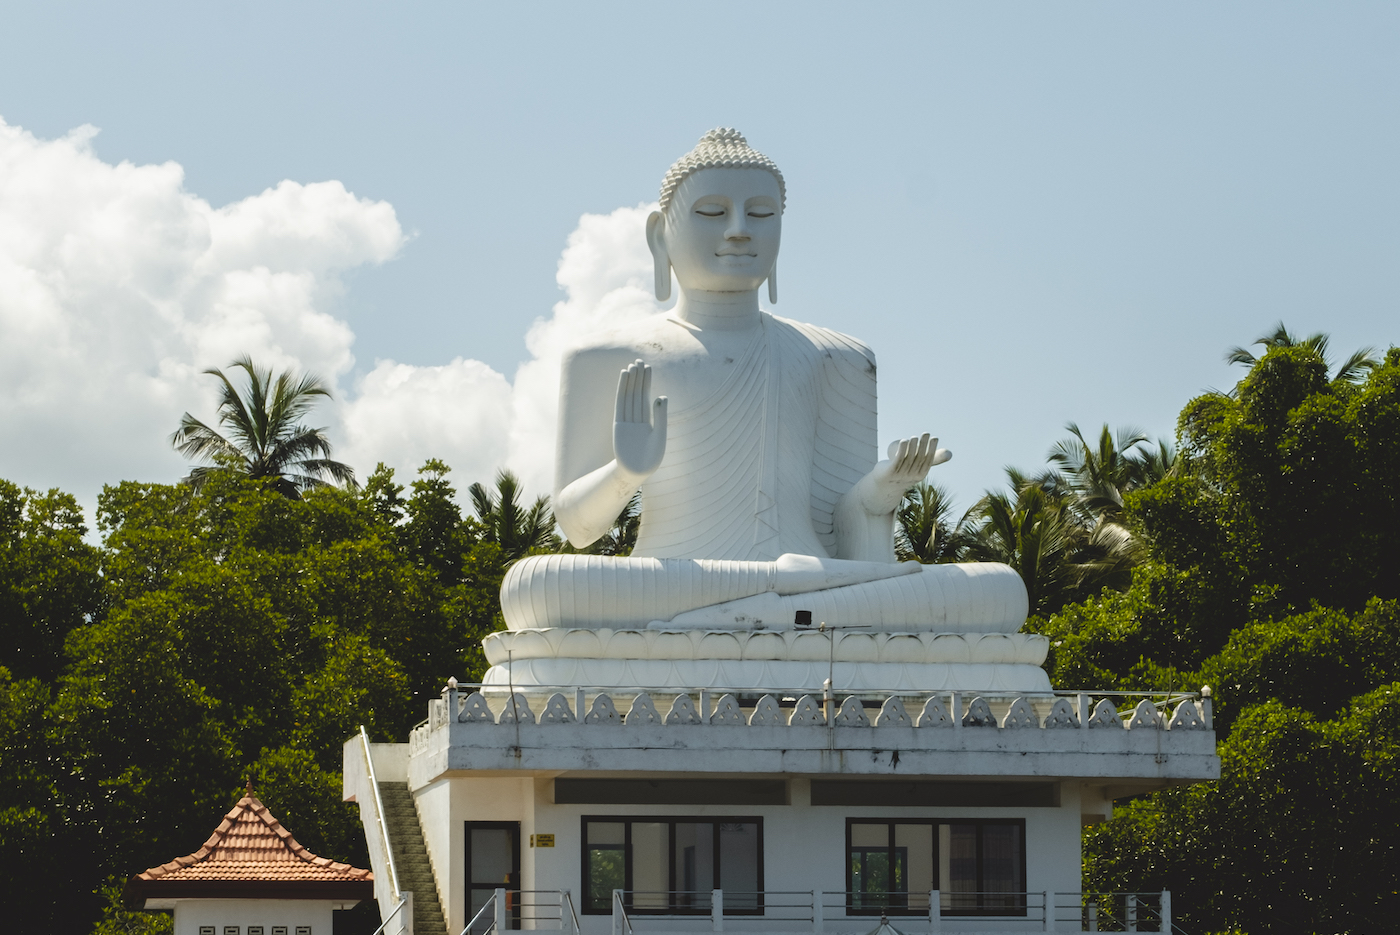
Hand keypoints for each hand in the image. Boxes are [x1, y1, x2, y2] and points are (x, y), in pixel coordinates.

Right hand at [612, 359, 667, 478]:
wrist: (636, 472)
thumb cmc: (650, 458)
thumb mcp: (660, 435)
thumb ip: (661, 417)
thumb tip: (661, 396)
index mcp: (648, 421)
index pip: (647, 397)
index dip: (647, 382)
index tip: (648, 367)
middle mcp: (637, 418)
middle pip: (637, 393)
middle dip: (639, 378)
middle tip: (639, 360)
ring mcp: (627, 420)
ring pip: (629, 396)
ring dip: (630, 381)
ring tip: (631, 366)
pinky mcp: (619, 424)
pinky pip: (620, 404)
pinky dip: (622, 390)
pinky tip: (624, 378)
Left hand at [863, 434, 949, 513]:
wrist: (884, 485)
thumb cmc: (904, 471)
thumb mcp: (917, 466)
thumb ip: (931, 459)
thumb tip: (949, 453)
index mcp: (920, 475)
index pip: (928, 461)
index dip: (932, 449)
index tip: (934, 438)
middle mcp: (911, 476)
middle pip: (919, 459)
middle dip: (923, 445)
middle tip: (926, 433)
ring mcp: (900, 475)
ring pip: (908, 459)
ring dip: (912, 447)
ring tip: (915, 437)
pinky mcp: (890, 472)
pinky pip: (897, 460)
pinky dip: (901, 450)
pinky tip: (904, 441)